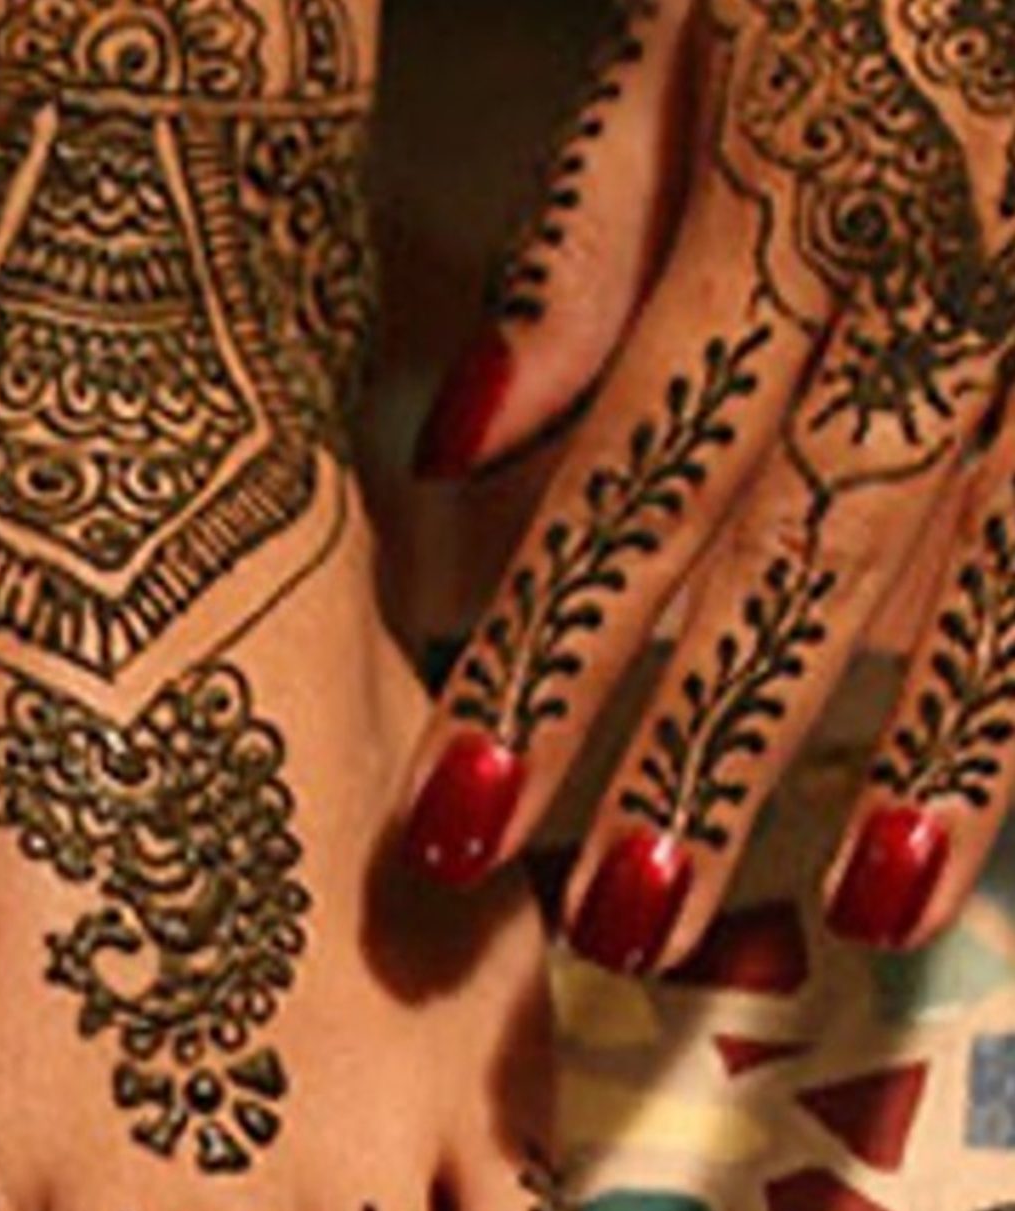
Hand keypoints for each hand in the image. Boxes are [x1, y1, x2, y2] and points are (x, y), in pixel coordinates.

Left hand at [401, 0, 1014, 971]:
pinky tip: (993, 808)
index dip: (552, 651)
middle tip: (618, 919)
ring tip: (849, 919)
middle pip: (804, 535)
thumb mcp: (695, 25)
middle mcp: (955, 258)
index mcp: (804, 186)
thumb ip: (583, 237)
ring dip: (926, 749)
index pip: (643, 462)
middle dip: (706, 741)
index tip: (460, 815)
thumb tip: (452, 444)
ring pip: (996, 546)